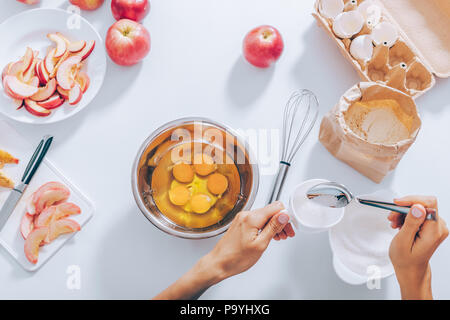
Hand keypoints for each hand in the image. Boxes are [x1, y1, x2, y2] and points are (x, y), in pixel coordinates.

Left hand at [153, 202, 293, 299]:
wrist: (219, 263)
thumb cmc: (236, 258)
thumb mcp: (260, 244)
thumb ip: (273, 227)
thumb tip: (284, 215)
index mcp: (252, 218)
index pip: (276, 207)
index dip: (286, 216)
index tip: (289, 227)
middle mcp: (246, 214)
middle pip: (271, 211)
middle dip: (281, 222)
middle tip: (287, 234)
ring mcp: (242, 218)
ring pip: (265, 216)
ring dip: (274, 225)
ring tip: (279, 237)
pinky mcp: (240, 223)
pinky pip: (257, 220)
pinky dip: (265, 227)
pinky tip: (269, 236)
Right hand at [388, 196, 447, 299]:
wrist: (411, 269)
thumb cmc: (405, 259)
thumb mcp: (403, 241)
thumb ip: (411, 223)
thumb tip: (418, 207)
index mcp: (434, 231)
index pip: (429, 203)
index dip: (412, 199)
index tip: (397, 203)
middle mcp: (439, 227)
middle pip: (423, 204)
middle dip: (404, 208)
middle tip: (392, 217)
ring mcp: (437, 226)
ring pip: (419, 208)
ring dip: (404, 213)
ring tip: (394, 223)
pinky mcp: (432, 226)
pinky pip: (420, 213)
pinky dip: (407, 216)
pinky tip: (400, 224)